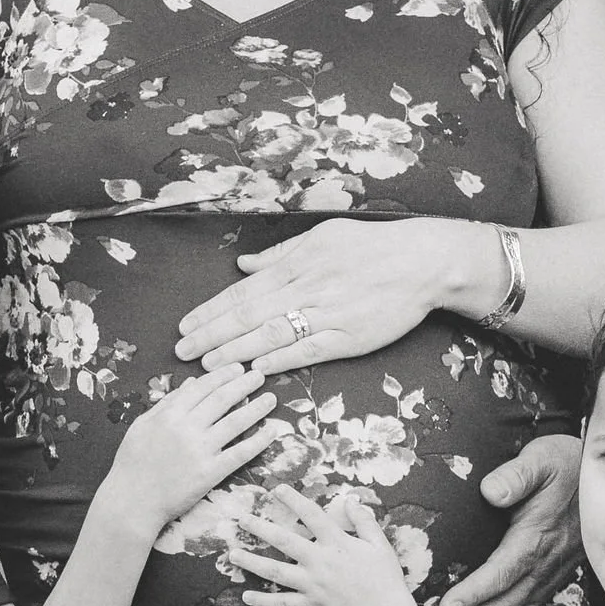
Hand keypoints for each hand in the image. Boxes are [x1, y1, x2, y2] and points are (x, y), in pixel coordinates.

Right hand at [104, 366, 282, 533]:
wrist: (132, 502)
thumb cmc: (132, 464)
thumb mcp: (142, 426)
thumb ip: (166, 403)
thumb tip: (190, 382)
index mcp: (169, 414)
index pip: (202, 387)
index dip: (223, 375)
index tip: (238, 368)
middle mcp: (186, 428)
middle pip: (222, 399)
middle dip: (243, 384)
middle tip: (259, 375)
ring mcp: (200, 450)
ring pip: (235, 422)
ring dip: (256, 407)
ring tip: (271, 398)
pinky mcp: (210, 473)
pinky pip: (239, 453)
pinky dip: (258, 441)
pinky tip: (271, 431)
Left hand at [173, 217, 478, 374]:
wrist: (422, 261)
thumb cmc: (372, 246)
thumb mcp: (322, 236)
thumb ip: (280, 254)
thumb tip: (243, 266)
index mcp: (297, 264)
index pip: (243, 291)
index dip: (211, 310)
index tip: (185, 325)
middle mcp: (306, 288)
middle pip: (248, 315)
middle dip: (211, 334)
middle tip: (182, 351)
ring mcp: (328, 314)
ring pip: (272, 335)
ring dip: (235, 352)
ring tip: (207, 367)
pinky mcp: (350, 337)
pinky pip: (309, 350)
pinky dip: (281, 359)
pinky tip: (256, 369)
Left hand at [233, 486, 416, 605]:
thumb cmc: (385, 578)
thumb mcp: (380, 544)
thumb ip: (364, 521)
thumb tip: (350, 500)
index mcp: (337, 543)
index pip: (311, 515)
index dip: (294, 500)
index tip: (277, 489)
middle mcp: (320, 561)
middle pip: (284, 541)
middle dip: (261, 528)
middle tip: (242, 520)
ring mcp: (312, 585)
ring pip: (276, 572)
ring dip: (253, 562)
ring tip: (233, 554)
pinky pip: (283, 603)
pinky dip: (264, 601)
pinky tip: (246, 595)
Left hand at [434, 433, 581, 605]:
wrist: (598, 480)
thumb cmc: (564, 466)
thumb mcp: (541, 459)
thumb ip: (516, 475)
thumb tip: (491, 491)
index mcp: (537, 538)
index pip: (503, 572)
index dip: (474, 593)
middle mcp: (543, 567)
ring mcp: (547, 580)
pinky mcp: (547, 586)